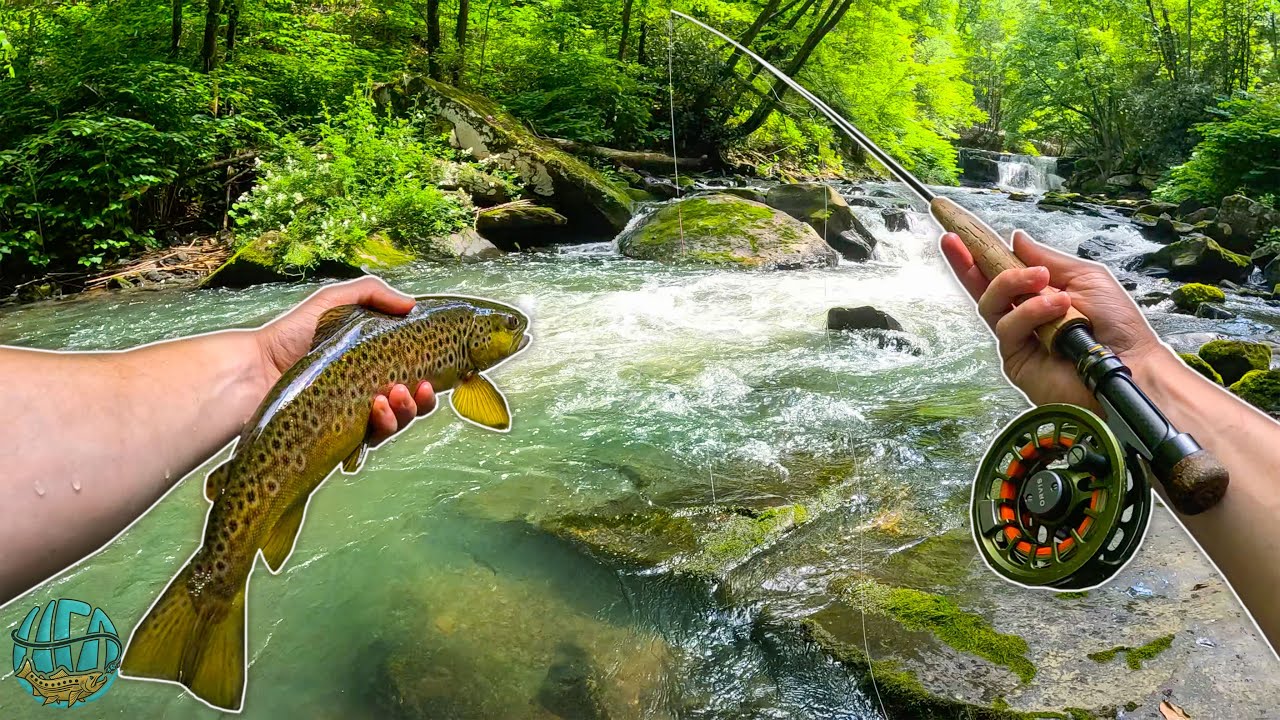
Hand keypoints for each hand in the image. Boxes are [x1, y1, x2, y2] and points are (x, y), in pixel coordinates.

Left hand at [253, 276, 437, 445]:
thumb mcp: (333, 301)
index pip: (412, 373)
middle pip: (412, 402)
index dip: (429, 375)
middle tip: (417, 386)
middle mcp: (369, 390)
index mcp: (373, 363)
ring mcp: (357, 415)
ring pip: (399, 421)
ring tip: (395, 394)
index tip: (437, 371)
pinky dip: (385, 424)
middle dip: (423, 398)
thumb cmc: (290, 334)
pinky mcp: (343, 435)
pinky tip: (378, 408)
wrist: (255, 369)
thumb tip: (412, 304)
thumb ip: (373, 293)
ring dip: (407, 410)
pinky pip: (376, 437)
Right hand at [941, 229, 1165, 409]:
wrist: (1131, 363)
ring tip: (1046, 283)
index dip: (976, 255)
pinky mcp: (1015, 359)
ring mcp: (1017, 338)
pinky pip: (1008, 328)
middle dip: (965, 264)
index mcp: (1038, 294)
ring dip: (1015, 285)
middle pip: (983, 289)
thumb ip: (1048, 258)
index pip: (999, 273)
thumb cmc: (1117, 323)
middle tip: (953, 242)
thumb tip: (1015, 238)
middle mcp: (1023, 316)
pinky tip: (1057, 308)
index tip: (956, 234)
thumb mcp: (1084, 276)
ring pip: (991, 304)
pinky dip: (1030, 313)